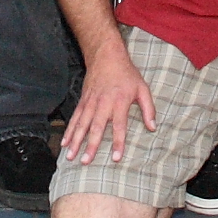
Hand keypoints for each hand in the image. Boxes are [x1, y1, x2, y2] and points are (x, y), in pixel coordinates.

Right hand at [62, 40, 157, 164]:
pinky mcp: (83, 101)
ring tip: (70, 157)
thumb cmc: (127, 74)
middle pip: (96, 127)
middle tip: (86, 162)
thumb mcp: (142, 88)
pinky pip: (75, 118)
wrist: (106, 55)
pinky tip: (64, 143)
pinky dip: (69, 131)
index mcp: (120, 102)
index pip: (119, 126)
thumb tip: (153, 128)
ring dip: (75, 141)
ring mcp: (91, 102)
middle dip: (90, 146)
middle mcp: (103, 103)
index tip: (115, 158)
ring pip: (81, 124)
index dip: (118, 142)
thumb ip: (148, 108)